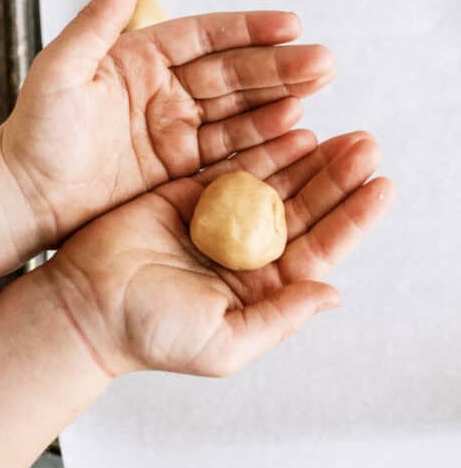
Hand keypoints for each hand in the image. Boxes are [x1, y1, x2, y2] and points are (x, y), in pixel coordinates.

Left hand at [0, 0, 335, 248]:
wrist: (22, 193)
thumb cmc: (34, 128)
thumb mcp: (62, 68)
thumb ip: (96, 22)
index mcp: (140, 56)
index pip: (204, 36)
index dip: (248, 28)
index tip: (291, 23)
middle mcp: (164, 88)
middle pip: (232, 72)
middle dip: (279, 66)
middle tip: (326, 62)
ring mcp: (174, 128)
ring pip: (238, 110)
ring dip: (279, 100)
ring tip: (320, 91)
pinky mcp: (177, 167)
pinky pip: (227, 151)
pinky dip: (262, 141)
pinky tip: (297, 132)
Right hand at [43, 130, 394, 376]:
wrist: (87, 303)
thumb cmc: (151, 333)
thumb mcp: (224, 342)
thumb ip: (279, 317)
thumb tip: (331, 293)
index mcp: (261, 287)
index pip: (319, 248)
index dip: (352, 218)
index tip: (381, 187)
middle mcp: (247, 250)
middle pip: (304, 207)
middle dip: (337, 177)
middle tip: (366, 146)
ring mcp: (221, 218)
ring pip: (276, 179)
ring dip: (309, 157)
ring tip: (341, 133)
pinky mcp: (191, 190)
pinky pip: (234, 161)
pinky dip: (263, 144)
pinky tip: (292, 126)